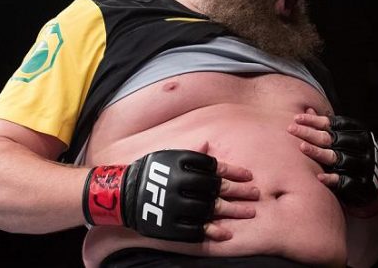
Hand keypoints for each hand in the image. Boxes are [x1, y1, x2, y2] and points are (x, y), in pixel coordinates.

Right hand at [83, 143, 257, 241]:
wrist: (121, 194)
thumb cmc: (150, 172)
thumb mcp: (168, 156)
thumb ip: (189, 153)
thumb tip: (208, 144)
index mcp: (181, 164)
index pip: (214, 166)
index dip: (234, 171)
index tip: (249, 176)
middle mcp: (180, 183)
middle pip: (217, 188)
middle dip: (239, 191)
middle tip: (256, 194)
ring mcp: (175, 206)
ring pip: (210, 209)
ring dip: (233, 211)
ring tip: (250, 213)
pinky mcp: (169, 225)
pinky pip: (195, 230)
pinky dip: (212, 231)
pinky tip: (227, 233)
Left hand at [287, 108, 377, 214]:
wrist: (372, 183)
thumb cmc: (353, 155)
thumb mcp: (344, 137)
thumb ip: (327, 126)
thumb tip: (308, 110)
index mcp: (358, 132)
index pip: (333, 123)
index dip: (314, 121)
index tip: (296, 118)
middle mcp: (361, 147)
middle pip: (330, 139)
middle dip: (309, 133)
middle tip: (290, 129)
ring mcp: (361, 165)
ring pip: (335, 157)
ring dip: (317, 152)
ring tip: (301, 147)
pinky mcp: (359, 182)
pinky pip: (343, 180)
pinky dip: (330, 178)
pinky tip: (318, 177)